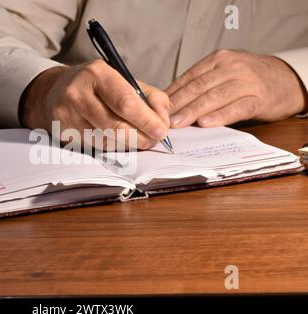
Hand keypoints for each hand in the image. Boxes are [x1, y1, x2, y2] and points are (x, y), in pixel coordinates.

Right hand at [20, 60, 169, 149]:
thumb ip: (150, 97)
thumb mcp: (122, 80)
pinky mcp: (62, 133)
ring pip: (107, 142)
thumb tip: (164, 121)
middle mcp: (77, 93)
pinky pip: (95, 148)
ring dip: (128, 145)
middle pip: (116, 127)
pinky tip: (116, 140)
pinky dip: (112, 148)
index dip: (147, 120)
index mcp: (97, 74)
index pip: (126, 103)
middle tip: (153, 140)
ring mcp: (67, 116)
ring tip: (136, 138)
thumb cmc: (96, 86)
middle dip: (141, 138)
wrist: (54, 92)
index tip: (162, 131)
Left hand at [166, 49, 307, 127]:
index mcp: (218, 59)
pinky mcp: (258, 98)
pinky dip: (219, 116)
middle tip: (164, 119)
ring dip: (193, 111)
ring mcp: (246, 82)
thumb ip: (202, 83)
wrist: (284, 80)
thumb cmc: (247, 80)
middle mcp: (231, 67)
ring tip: (178, 123)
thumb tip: (171, 102)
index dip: (172, 94)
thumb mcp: (224, 72)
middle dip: (179, 104)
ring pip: (214, 97)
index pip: (189, 77)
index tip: (158, 108)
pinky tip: (205, 123)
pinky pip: (236, 108)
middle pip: (199, 87)